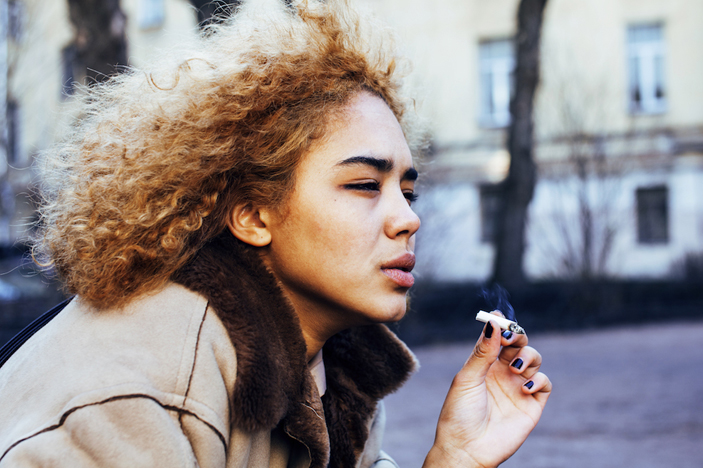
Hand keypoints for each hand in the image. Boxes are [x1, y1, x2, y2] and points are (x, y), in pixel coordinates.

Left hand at [423, 312, 551, 467]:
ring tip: (516, 369)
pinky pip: (544, 383)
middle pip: (519, 343)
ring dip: (528, 356)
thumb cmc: (460, 413)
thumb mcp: (468, 378)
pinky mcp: (532, 404)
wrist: (467, 448)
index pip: (497, 337)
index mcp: (483, 363)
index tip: (500, 318)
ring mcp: (518, 386)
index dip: (502, 326)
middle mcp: (502, 372)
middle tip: (510, 339)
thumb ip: (483, 352)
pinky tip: (524, 387)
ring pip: (534, 358)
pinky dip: (539, 379)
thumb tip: (493, 322)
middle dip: (517, 336)